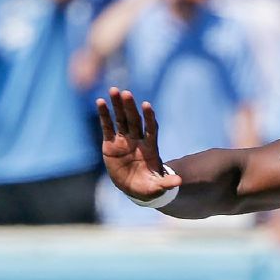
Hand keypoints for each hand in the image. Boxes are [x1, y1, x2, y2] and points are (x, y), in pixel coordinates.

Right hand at [97, 87, 180, 201]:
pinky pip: (107, 127)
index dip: (149, 118)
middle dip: (130, 107)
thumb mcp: (158, 187)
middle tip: (126, 93)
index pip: (151, 128)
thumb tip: (179, 182)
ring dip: (117, 105)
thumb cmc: (149, 186)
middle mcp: (137, 140)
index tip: (147, 106)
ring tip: (113, 90)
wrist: (134, 188)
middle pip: (135, 120)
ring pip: (121, 120)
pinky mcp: (110, 144)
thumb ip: (166, 183)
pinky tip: (100, 102)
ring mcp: (124, 140)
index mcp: (150, 148)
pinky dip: (104, 115)